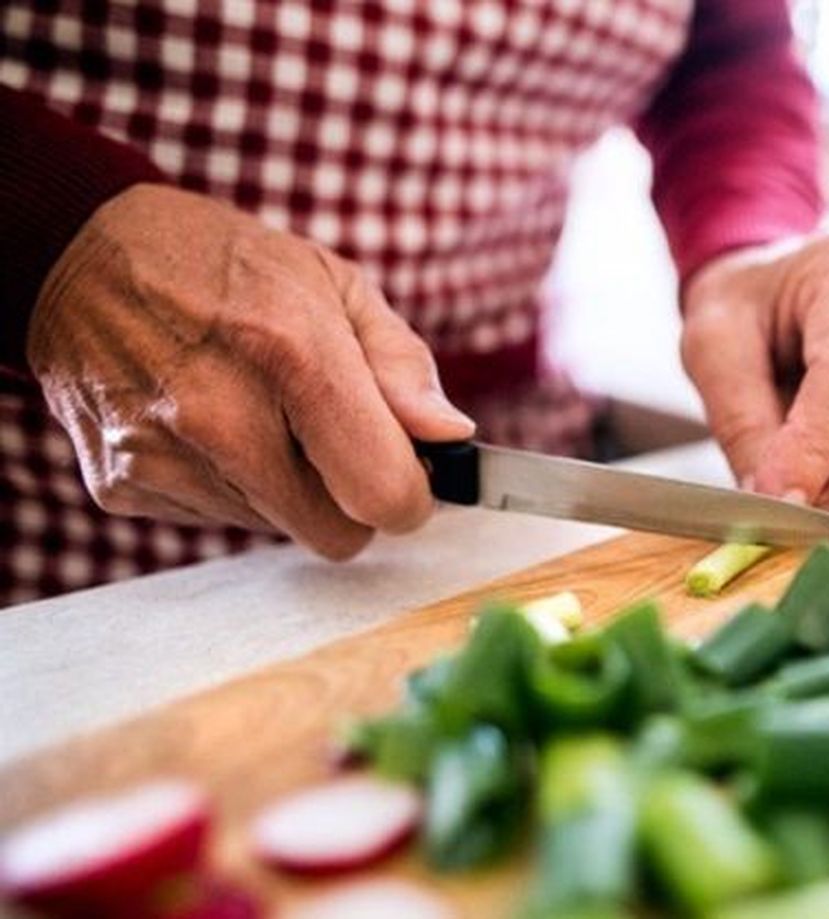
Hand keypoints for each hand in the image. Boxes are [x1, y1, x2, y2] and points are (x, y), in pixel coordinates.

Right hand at [26, 184, 473, 558]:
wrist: (80, 253)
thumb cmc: (230, 266)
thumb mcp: (335, 286)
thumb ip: (403, 367)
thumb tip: (450, 436)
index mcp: (292, 354)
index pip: (383, 493)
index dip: (411, 495)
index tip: (408, 471)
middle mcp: (220, 416)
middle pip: (336, 533)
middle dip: (351, 497)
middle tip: (333, 437)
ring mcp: (162, 458)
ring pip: (278, 530)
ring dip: (287, 488)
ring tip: (256, 411)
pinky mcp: (121, 486)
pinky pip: (217, 520)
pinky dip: (229, 485)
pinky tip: (207, 424)